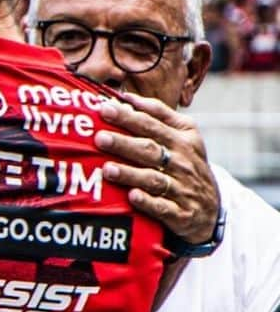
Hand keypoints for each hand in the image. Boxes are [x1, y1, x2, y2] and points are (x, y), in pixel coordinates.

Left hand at [96, 91, 218, 244]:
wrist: (211, 208)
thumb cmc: (187, 165)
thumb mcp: (184, 136)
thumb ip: (158, 114)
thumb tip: (127, 97)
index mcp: (182, 140)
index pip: (152, 125)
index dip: (129, 116)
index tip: (105, 109)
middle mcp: (183, 163)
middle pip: (150, 150)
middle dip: (124, 143)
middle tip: (100, 138)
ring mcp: (182, 189)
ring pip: (153, 179)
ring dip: (130, 174)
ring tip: (107, 169)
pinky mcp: (181, 214)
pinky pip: (163, 207)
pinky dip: (148, 202)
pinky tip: (132, 196)